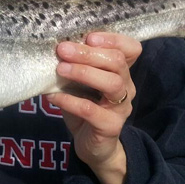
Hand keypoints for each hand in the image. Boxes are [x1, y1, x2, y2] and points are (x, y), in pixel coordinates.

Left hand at [46, 32, 141, 183]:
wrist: (94, 146)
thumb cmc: (86, 107)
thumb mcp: (80, 83)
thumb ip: (75, 65)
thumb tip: (55, 47)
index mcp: (121, 72)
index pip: (131, 48)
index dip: (113, 39)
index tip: (88, 37)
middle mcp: (127, 86)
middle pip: (117, 62)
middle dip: (88, 53)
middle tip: (63, 50)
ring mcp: (121, 107)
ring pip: (112, 83)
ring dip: (84, 73)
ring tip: (60, 70)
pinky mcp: (111, 126)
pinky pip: (91, 110)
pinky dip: (70, 101)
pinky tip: (53, 96)